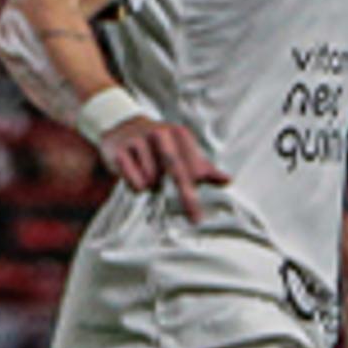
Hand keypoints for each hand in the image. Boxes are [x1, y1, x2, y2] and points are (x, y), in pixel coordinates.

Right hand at [97, 114, 226, 222]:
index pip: (194, 163)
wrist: (120, 127)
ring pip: (151, 180)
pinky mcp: (119, 151)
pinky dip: (135, 185)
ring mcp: (138, 140)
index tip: (202, 207)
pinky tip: (132, 174)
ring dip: (151, 185)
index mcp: (179, 133)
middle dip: (187, 197)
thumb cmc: (157, 144)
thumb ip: (202, 166)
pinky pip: (134, 182)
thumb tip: (227, 180)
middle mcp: (160, 133)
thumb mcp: (180, 150)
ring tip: (146, 174)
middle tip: (196, 220)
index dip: (198, 183)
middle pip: (176, 170)